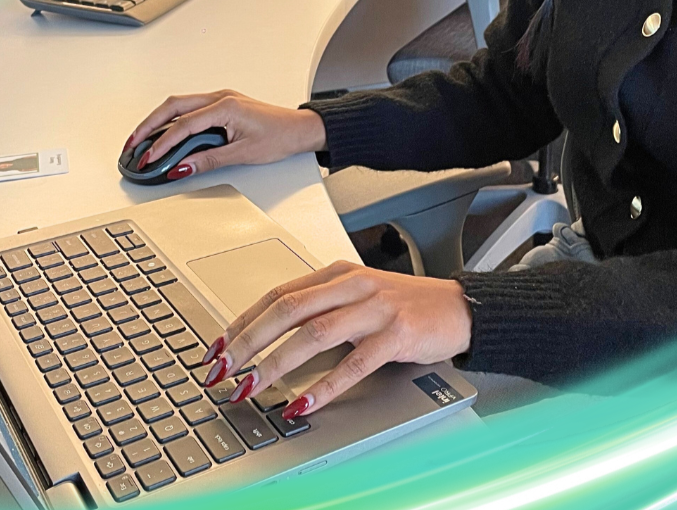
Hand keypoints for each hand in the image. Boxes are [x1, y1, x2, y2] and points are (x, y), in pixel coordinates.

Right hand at [126, 89, 326, 179]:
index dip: (162, 143)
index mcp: (225, 106)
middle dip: (148, 124)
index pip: (183, 125)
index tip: (149, 158)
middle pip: (173, 106)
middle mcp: (220, 97)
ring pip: (179, 104)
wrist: (300, 128)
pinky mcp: (222, 104)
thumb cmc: (280, 136)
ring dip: (158, 120)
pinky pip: (190, 108)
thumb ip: (209, 160)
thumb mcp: (243, 154)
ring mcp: (220, 98)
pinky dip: (172, 119)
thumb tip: (182, 167)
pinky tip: (164, 132)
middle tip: (132, 144)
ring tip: (142, 139)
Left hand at [198, 260, 472, 417]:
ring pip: (314, 333)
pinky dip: (323, 385)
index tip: (218, 346)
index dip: (244, 320)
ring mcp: (374, 308)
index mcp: (336, 273)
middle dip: (248, 340)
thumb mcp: (357, 297)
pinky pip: (353, 363)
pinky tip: (303, 403)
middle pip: (287, 309)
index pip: (278, 293)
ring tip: (252, 386)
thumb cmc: (404, 305)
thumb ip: (320, 309)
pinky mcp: (396, 334)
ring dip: (276, 362)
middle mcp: (351, 285)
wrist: (459, 307)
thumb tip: (268, 339)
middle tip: (222, 368)